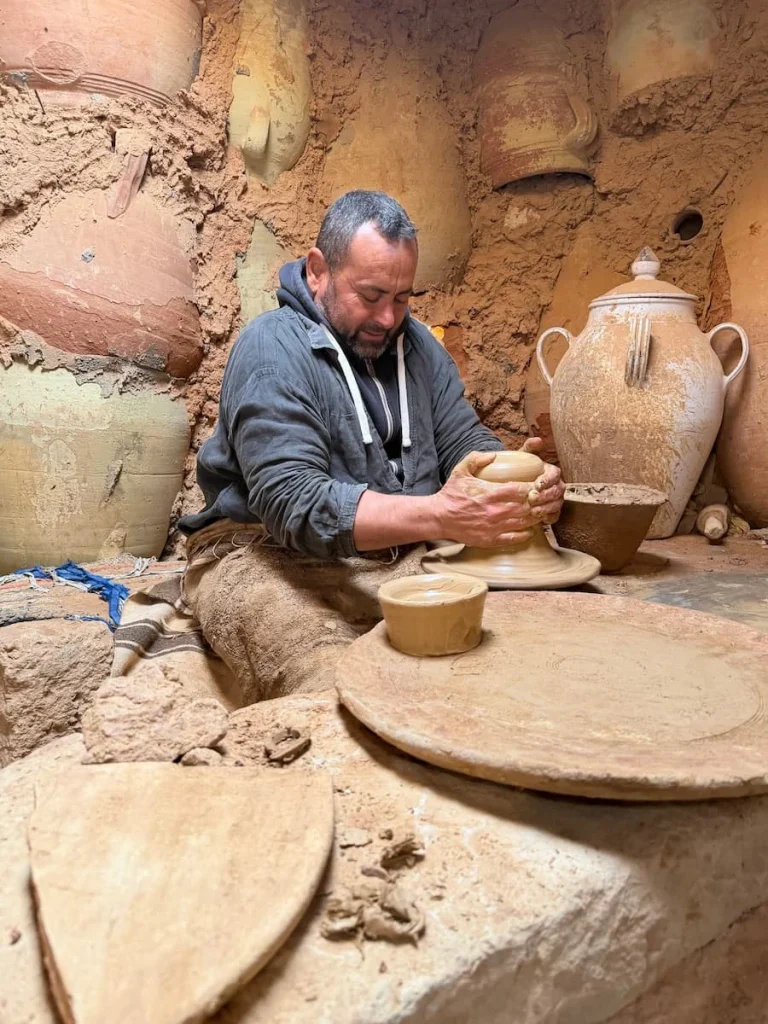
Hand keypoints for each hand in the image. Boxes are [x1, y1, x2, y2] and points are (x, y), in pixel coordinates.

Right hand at [432, 450, 564, 546]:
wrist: (439, 517)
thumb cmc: (451, 494)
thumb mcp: (461, 470)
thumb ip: (477, 459)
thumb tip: (494, 455)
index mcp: (490, 493)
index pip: (520, 490)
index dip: (533, 487)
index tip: (537, 485)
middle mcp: (494, 511)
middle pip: (527, 507)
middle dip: (540, 502)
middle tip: (546, 498)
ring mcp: (494, 527)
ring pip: (524, 523)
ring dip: (536, 517)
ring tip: (541, 512)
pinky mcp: (491, 539)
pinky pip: (515, 538)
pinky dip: (526, 534)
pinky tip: (530, 529)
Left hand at [519, 438, 564, 523]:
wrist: (511, 483)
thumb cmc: (518, 469)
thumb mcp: (522, 456)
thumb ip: (529, 447)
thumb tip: (537, 440)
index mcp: (551, 471)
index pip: (555, 474)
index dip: (548, 480)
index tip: (537, 484)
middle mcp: (556, 485)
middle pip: (557, 491)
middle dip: (545, 496)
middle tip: (532, 499)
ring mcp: (555, 499)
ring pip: (557, 504)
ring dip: (546, 508)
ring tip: (534, 511)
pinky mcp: (551, 510)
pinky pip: (555, 515)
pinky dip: (549, 517)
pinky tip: (540, 519)